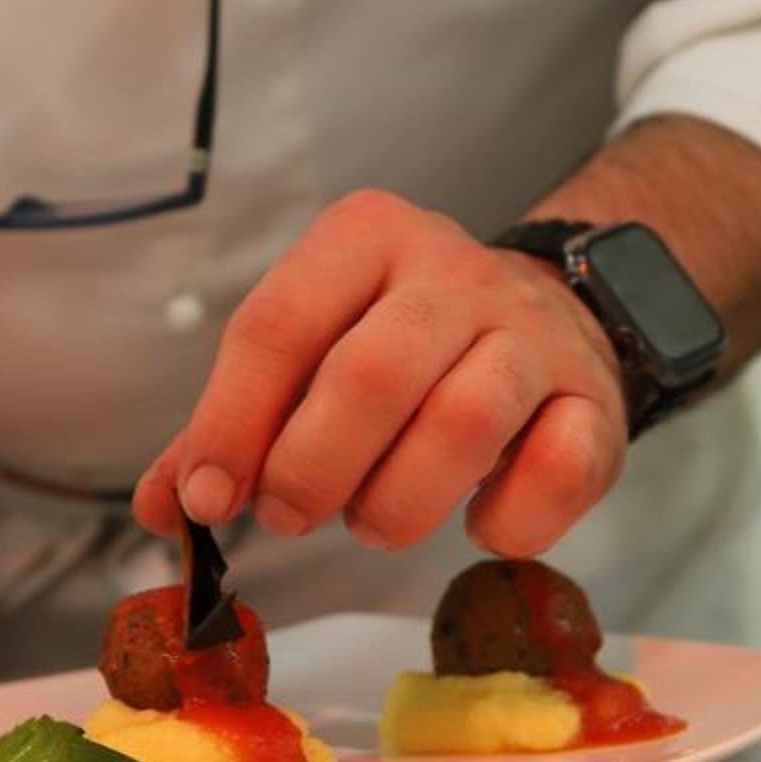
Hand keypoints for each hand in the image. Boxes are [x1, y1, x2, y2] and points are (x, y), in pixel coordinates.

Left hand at [134, 190, 628, 559]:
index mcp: (365, 238)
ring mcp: (532, 332)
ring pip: (465, 419)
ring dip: (398, 501)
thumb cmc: (402, 344)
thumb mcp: (312, 351)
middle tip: (291, 513)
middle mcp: (453, 270)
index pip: (277, 325)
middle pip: (371, 374)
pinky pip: (559, 468)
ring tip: (372, 518)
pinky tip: (476, 523)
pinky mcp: (595, 399)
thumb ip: (234, 424)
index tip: (207, 499)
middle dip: (312, 467)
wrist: (551, 311)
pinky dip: (507, 520)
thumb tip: (165, 510)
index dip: (230, 423)